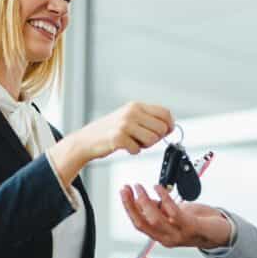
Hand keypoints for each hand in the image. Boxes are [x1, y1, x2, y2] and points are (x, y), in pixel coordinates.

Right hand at [47, 103, 172, 186]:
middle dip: (156, 138)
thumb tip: (169, 127)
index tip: (167, 132)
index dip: (170, 124)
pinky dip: (133, 151)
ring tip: (133, 142)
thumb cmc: (109, 130)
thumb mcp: (129, 117)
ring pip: (152, 139)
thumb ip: (147, 119)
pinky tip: (124, 147)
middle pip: (161, 128)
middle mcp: (131, 112)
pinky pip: (137, 149)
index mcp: (136, 106)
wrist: (87, 139)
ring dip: (145, 146)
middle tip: (143, 140)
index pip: (165, 112)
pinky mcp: (118, 137)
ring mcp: (124, 124)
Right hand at [120, 184, 232, 248]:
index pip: (139, 224)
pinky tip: (158, 187)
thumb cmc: (195, 222)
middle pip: (143, 223)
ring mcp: (178, 234)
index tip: (124, 193)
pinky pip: (173, 212)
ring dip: (144, 202)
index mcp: (161, 236)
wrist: (218, 233)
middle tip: (127, 188)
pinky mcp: (190, 227)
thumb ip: (158, 210)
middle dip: (131, 205)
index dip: (129, 208)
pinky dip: (163, 198)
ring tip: (140, 187)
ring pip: (155, 219)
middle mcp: (167, 238)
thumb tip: (142, 199)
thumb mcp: (172, 216)